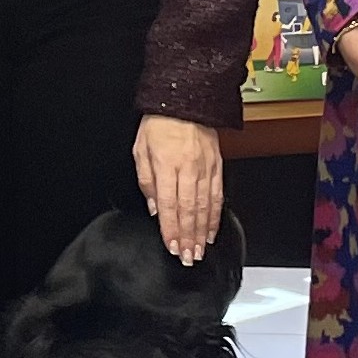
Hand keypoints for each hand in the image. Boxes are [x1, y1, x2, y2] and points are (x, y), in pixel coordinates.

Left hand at [134, 116, 224, 264]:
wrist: (185, 100)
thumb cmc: (160, 124)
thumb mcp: (140, 150)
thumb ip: (146, 182)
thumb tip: (154, 208)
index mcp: (166, 165)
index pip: (169, 205)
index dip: (171, 230)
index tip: (172, 247)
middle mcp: (188, 169)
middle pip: (189, 211)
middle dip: (188, 238)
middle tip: (188, 257)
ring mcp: (205, 168)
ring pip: (205, 206)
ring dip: (203, 232)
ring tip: (200, 250)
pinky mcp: (217, 166)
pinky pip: (217, 195)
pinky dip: (215, 215)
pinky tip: (212, 229)